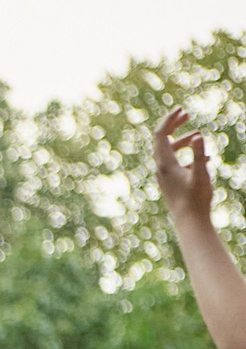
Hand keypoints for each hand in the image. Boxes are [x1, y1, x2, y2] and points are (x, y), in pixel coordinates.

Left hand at [155, 108, 215, 226]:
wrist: (189, 221)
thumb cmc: (196, 199)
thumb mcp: (201, 174)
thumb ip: (199, 154)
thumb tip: (197, 136)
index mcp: (165, 164)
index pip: (160, 135)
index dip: (168, 120)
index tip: (181, 109)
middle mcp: (161, 168)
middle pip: (161, 141)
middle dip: (172, 125)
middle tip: (186, 113)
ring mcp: (165, 176)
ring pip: (169, 151)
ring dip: (182, 140)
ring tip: (197, 134)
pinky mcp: (171, 182)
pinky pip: (176, 163)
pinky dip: (187, 155)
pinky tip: (206, 158)